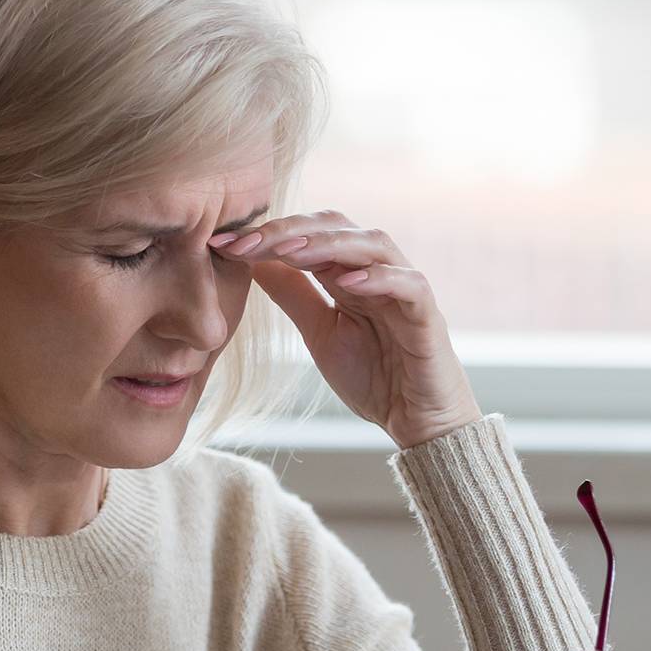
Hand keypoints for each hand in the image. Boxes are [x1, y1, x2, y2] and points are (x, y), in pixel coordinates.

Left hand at [209, 210, 482, 448]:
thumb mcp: (319, 333)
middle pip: (337, 227)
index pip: (309, 235)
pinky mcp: (428, 315)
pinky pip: (409, 284)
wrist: (416, 423)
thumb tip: (253, 260)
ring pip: (372, 244)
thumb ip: (294, 295)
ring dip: (329, 244)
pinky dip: (381, 277)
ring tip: (290, 251)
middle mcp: (377, 271)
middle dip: (289, 231)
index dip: (268, 234)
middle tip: (246, 241)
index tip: (222, 244)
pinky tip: (348, 282)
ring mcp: (405, 289)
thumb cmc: (375, 376)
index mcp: (349, 273)